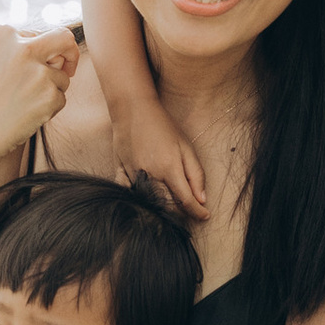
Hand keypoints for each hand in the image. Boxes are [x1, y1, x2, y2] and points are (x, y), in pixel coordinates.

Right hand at [0, 25, 79, 179]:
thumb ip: (10, 53)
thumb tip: (47, 53)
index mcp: (3, 35)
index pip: (36, 35)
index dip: (40, 52)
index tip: (39, 64)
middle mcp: (24, 48)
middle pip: (64, 38)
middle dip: (70, 52)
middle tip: (69, 67)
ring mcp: (39, 72)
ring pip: (62, 78)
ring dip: (50, 91)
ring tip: (21, 107)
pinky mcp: (50, 95)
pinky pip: (60, 99)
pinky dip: (48, 110)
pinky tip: (24, 118)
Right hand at [107, 92, 208, 221]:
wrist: (133, 109)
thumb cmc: (162, 125)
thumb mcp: (185, 146)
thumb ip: (195, 173)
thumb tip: (202, 199)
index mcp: (169, 168)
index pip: (186, 200)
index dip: (197, 212)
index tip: (204, 216)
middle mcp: (150, 175)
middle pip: (167, 206)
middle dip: (181, 212)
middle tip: (190, 211)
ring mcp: (132, 174)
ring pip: (148, 202)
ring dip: (161, 208)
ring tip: (172, 206)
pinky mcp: (120, 172)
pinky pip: (129, 193)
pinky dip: (138, 199)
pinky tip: (146, 198)